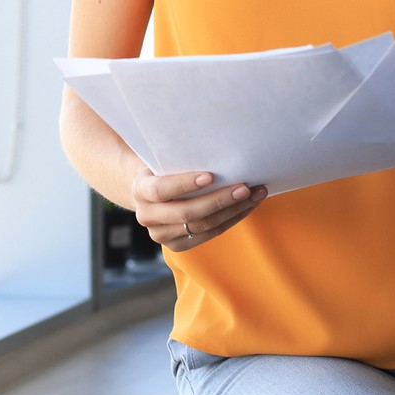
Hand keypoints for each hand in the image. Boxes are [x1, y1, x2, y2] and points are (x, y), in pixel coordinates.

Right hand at [131, 170, 267, 252]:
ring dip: (233, 210)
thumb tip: (216, 148)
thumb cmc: (165, 169)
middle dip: (219, 200)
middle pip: (186, 212)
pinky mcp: (177, 246)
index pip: (162, 189)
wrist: (152, 194)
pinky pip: (210, 234)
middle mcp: (146, 216)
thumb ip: (179, 160)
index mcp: (140, 190)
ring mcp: (160, 234)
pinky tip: (247, 206)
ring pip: (202, 226)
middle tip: (245, 187)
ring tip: (255, 195)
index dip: (185, 184)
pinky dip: (231, 219)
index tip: (211, 176)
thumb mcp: (164, 161)